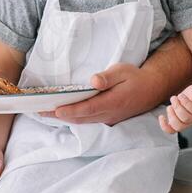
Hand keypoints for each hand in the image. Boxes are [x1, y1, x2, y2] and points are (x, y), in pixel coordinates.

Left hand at [37, 63, 157, 125]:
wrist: (151, 89)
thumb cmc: (135, 78)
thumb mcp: (123, 71)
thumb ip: (108, 77)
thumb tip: (94, 81)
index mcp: (112, 102)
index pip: (87, 108)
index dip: (70, 110)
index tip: (55, 110)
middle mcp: (109, 114)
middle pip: (81, 117)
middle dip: (59, 115)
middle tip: (39, 111)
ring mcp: (108, 118)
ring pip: (83, 121)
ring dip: (64, 118)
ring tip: (46, 112)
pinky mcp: (107, 118)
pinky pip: (88, 120)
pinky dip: (74, 118)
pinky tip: (63, 114)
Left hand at [159, 83, 191, 133]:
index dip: (186, 102)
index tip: (180, 95)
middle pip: (186, 118)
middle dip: (177, 107)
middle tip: (174, 98)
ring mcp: (186, 123)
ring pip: (179, 126)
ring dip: (171, 115)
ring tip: (170, 106)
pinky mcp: (177, 124)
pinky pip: (171, 130)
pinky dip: (164, 126)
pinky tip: (161, 117)